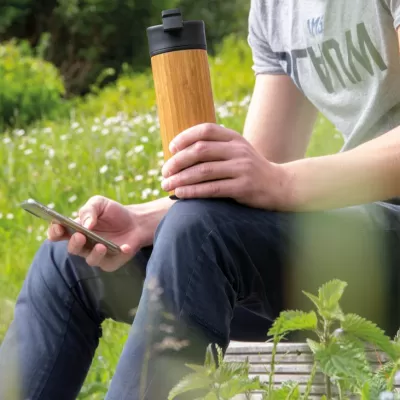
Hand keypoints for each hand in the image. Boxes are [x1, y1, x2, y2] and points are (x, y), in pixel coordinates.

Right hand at [47, 196, 143, 271]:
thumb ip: (89, 210)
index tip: (58, 226)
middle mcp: (83, 245)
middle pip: (72, 248)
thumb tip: (86, 224)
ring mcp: (96, 255)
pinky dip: (119, 254)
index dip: (55, 231)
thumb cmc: (114, 213)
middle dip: (74, 243)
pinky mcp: (111, 262)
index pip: (58, 234)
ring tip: (101, 245)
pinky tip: (125, 247)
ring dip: (94, 253)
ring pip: (90, 259)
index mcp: (75, 230)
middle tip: (80, 236)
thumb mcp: (100, 203)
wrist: (136, 222)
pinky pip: (112, 262)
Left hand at [161, 123, 288, 209]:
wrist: (279, 185)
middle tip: (164, 172)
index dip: (185, 137)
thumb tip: (181, 153)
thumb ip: (216, 148)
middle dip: (177, 161)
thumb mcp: (238, 151)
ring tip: (166, 185)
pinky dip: (193, 191)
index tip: (171, 148)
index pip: (205, 130)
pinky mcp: (243, 187)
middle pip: (200, 150)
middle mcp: (238, 150)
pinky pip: (212, 189)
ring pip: (203, 171)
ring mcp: (242, 168)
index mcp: (234, 138)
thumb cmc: (250, 169)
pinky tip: (180, 194)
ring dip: (180, 178)